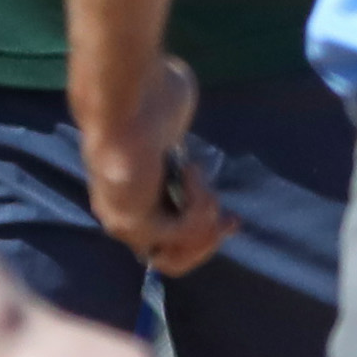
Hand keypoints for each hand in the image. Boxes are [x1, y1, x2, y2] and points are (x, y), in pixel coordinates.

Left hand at [79, 55, 237, 276]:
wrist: (128, 95)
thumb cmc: (149, 97)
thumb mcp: (172, 127)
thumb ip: (178, 148)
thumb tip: (176, 140)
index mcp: (131, 199)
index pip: (168, 245)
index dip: (204, 238)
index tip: (233, 220)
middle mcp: (123, 217)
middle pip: (176, 262)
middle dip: (210, 240)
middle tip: (229, 218)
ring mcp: (124, 223)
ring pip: (180, 253)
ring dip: (205, 217)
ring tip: (196, 178)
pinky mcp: (133, 223)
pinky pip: (183, 233)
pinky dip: (197, 200)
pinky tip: (188, 169)